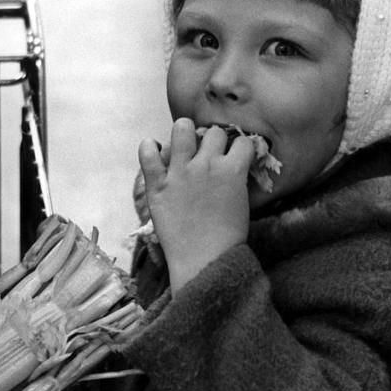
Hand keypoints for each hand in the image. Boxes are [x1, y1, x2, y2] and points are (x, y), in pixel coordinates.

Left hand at [138, 118, 254, 291]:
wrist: (204, 260)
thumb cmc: (228, 238)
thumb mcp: (243, 203)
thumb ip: (237, 180)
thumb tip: (233, 168)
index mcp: (232, 170)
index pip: (242, 142)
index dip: (241, 147)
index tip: (236, 154)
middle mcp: (206, 164)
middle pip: (213, 132)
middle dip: (215, 140)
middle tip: (210, 153)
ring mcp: (180, 172)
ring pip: (182, 129)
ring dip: (185, 132)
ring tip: (184, 142)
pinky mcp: (158, 184)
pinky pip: (148, 153)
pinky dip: (149, 147)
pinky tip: (154, 149)